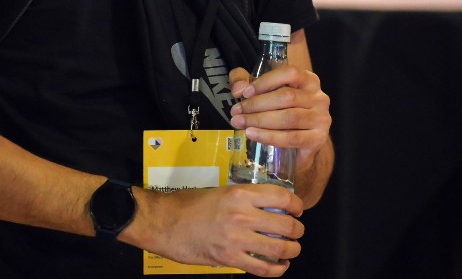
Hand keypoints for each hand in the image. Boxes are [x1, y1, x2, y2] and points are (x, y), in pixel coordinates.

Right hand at [127, 183, 303, 274]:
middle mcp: (242, 215)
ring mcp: (237, 238)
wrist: (164, 222)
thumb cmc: (187, 205)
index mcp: (240, 194)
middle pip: (286, 225)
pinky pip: (264, 268)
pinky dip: (277, 269)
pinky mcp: (230, 258)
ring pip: (280, 248)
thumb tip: (267, 207)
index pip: (282, 197)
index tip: (297, 210)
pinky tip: (280, 266)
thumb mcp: (219, 192)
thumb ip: (244, 199)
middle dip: (297, 230)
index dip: (296, 205)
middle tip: (296, 231)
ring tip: (291, 249)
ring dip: (292, 250)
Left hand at [230, 64, 331, 172]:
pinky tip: (252, 134)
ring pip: (288, 118)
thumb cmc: (280, 111)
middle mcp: (318, 97)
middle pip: (286, 97)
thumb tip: (238, 89)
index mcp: (308, 80)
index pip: (289, 73)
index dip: (265, 82)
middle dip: (256, 105)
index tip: (245, 93)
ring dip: (260, 120)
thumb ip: (245, 81)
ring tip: (240, 123)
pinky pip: (291, 138)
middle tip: (236, 112)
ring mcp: (321, 118)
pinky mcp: (318, 139)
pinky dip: (269, 136)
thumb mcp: (262, 91)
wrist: (300, 142)